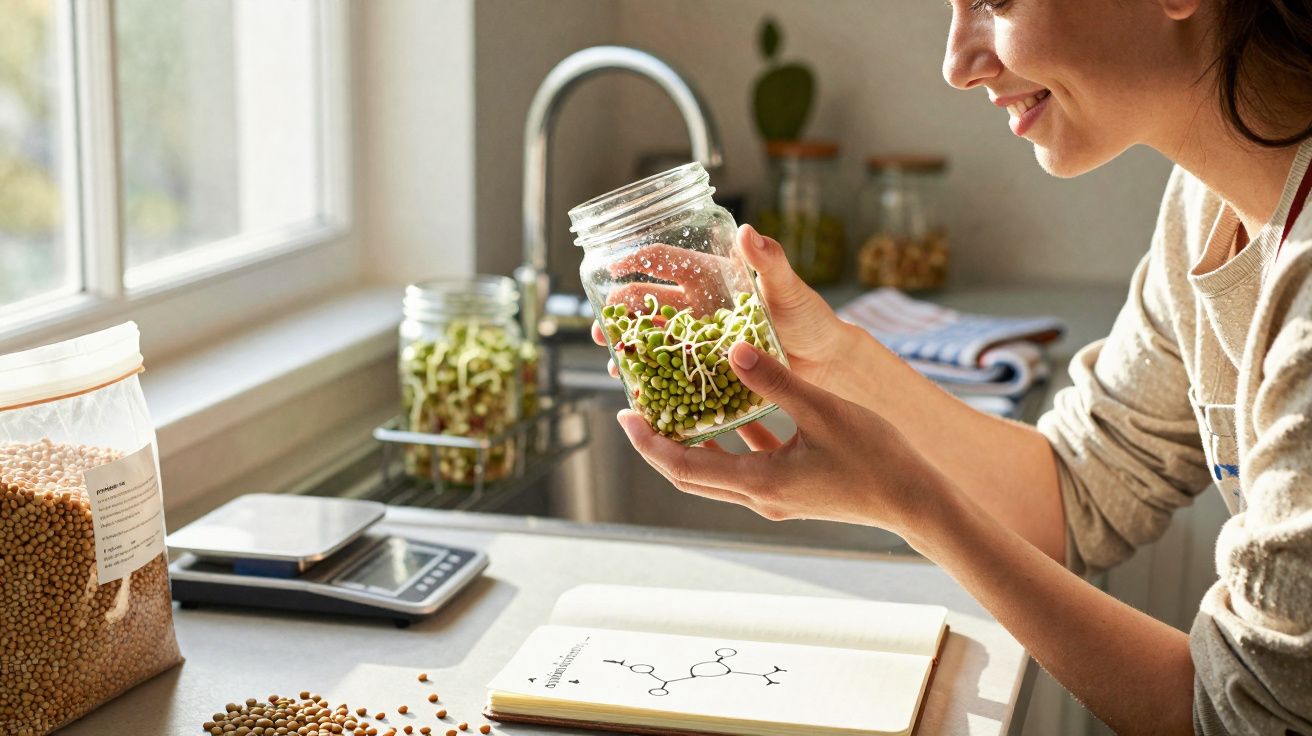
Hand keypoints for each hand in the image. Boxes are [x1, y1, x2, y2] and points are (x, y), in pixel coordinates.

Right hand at [592, 223, 856, 391]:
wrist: (824, 361)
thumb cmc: (809, 318)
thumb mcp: (788, 288)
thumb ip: (770, 261)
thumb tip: (749, 231)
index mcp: (713, 276)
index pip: (666, 261)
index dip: (637, 260)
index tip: (612, 266)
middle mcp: (700, 304)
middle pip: (650, 299)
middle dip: (623, 307)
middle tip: (603, 320)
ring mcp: (700, 335)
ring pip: (654, 333)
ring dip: (630, 340)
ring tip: (611, 350)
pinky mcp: (705, 364)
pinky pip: (671, 366)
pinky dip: (651, 372)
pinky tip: (634, 381)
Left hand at [615, 339, 949, 532]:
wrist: (916, 501)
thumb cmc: (875, 457)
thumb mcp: (823, 410)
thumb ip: (775, 380)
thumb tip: (731, 351)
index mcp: (759, 482)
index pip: (683, 466)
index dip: (648, 443)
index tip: (624, 416)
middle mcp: (759, 497)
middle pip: (690, 474)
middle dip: (659, 444)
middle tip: (635, 410)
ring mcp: (775, 498)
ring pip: (717, 471)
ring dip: (693, 443)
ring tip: (675, 407)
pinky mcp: (792, 492)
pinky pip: (748, 465)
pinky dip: (732, 442)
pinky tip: (733, 410)